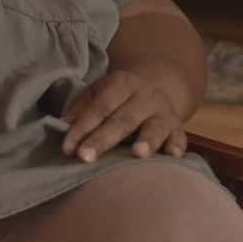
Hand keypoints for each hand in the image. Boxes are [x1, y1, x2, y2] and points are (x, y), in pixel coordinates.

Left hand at [61, 69, 187, 161]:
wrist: (154, 90)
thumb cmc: (116, 99)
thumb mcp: (97, 94)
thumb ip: (81, 110)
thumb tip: (62, 128)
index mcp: (122, 84)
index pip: (99, 108)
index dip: (82, 128)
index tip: (68, 148)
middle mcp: (145, 95)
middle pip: (122, 120)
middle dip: (103, 140)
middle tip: (86, 157)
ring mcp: (163, 111)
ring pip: (154, 127)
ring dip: (146, 140)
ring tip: (137, 153)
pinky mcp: (178, 126)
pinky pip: (180, 136)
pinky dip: (177, 145)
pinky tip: (173, 155)